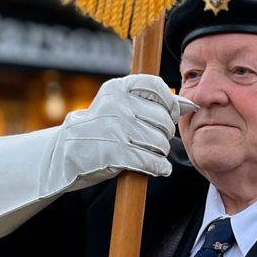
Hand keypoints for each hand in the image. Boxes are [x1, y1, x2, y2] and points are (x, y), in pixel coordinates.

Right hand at [52, 74, 197, 187]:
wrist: (63, 153)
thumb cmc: (102, 129)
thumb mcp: (121, 107)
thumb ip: (156, 103)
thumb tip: (192, 105)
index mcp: (117, 88)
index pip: (158, 88)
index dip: (169, 105)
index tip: (166, 117)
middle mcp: (116, 105)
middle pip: (164, 121)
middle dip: (164, 134)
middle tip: (152, 140)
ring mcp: (114, 129)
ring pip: (161, 143)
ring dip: (160, 153)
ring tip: (149, 152)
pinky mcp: (115, 154)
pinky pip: (152, 161)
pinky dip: (159, 167)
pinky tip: (157, 168)